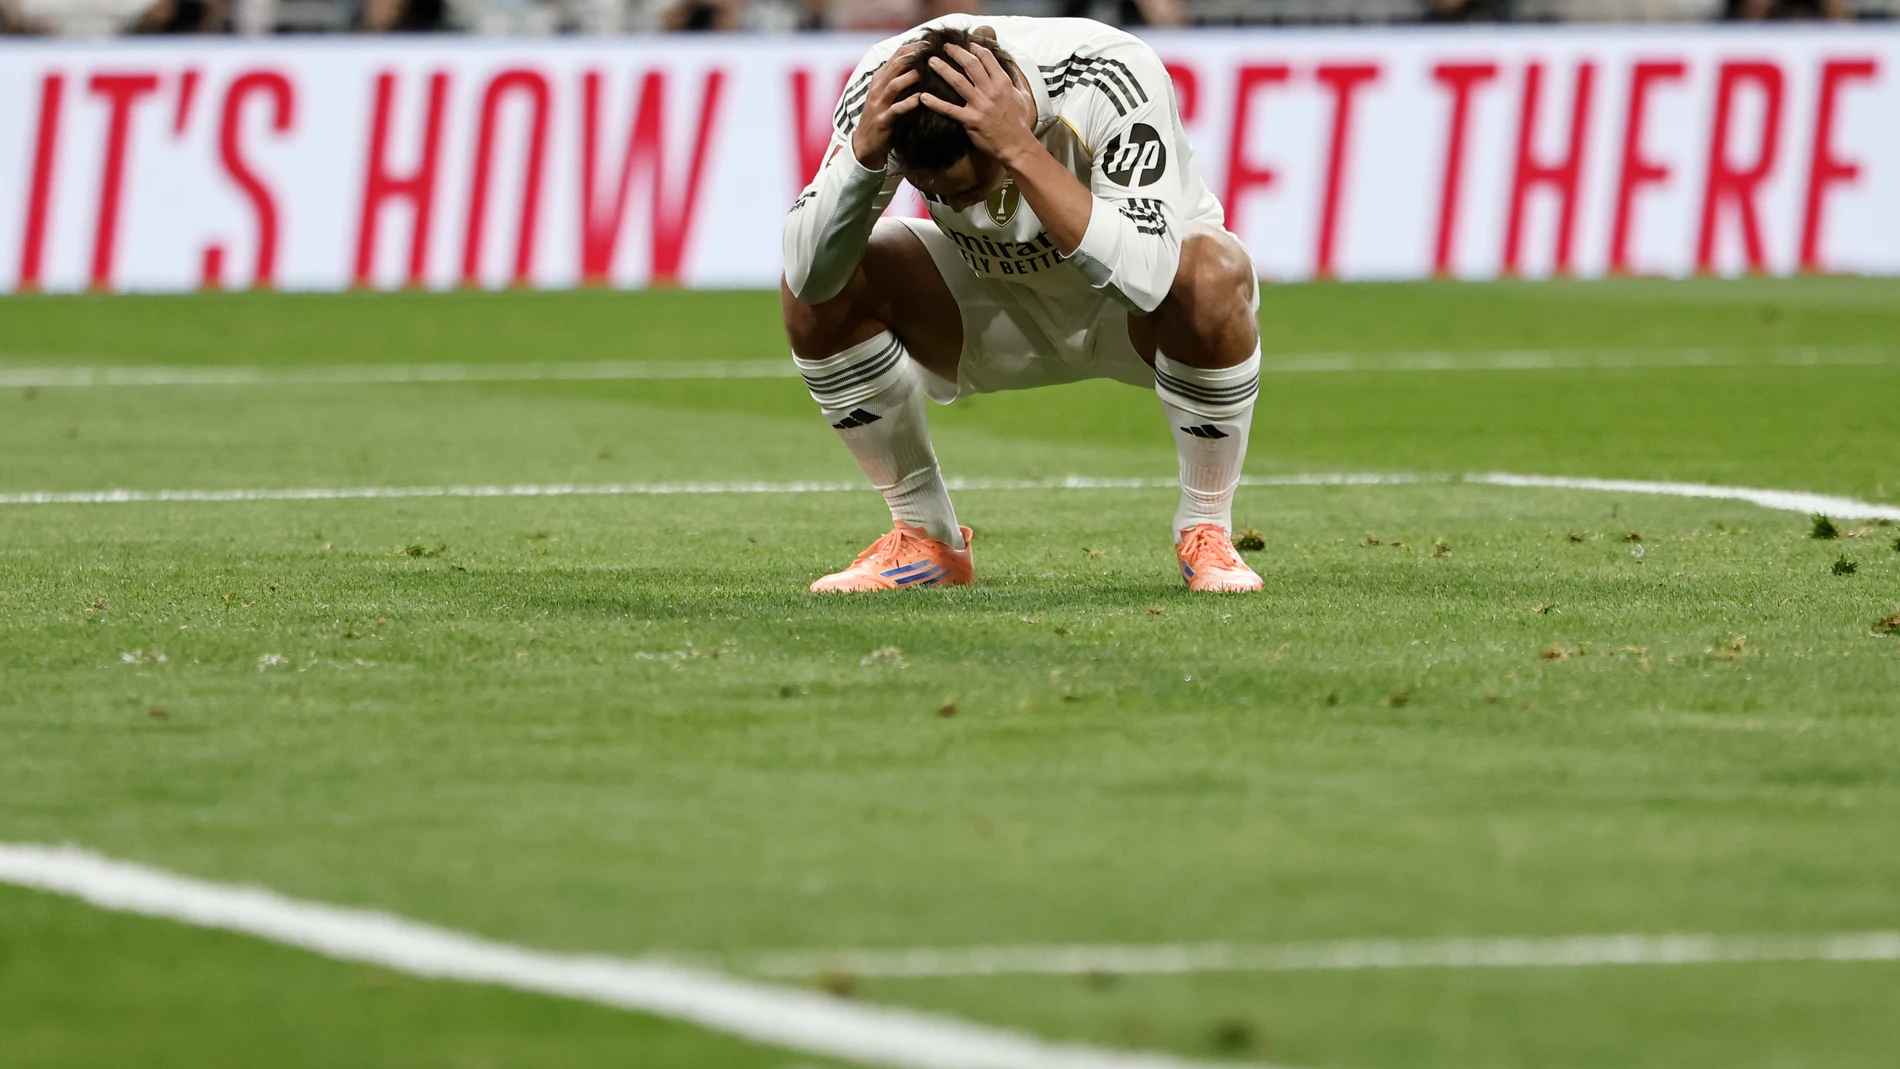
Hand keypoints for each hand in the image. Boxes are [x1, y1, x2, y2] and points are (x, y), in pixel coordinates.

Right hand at [850, 42, 928, 171]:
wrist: (865, 144)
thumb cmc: (881, 117)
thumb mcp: (886, 95)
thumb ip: (898, 79)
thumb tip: (919, 64)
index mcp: (879, 79)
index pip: (896, 56)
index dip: (912, 48)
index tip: (929, 44)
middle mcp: (877, 89)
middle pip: (895, 66)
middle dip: (913, 57)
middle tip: (931, 52)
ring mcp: (879, 105)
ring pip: (894, 85)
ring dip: (910, 77)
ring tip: (926, 72)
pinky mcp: (883, 121)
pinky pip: (895, 109)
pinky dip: (907, 103)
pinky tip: (920, 100)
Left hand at [919, 44, 1038, 168]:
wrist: (1016, 145)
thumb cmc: (1020, 122)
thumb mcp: (1023, 97)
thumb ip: (1016, 80)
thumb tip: (1010, 66)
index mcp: (1003, 83)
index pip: (987, 58)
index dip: (975, 48)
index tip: (967, 44)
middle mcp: (991, 91)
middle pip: (970, 64)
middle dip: (956, 52)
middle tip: (945, 47)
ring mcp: (980, 105)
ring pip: (958, 81)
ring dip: (943, 69)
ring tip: (931, 62)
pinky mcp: (971, 120)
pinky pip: (950, 109)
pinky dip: (935, 103)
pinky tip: (923, 97)